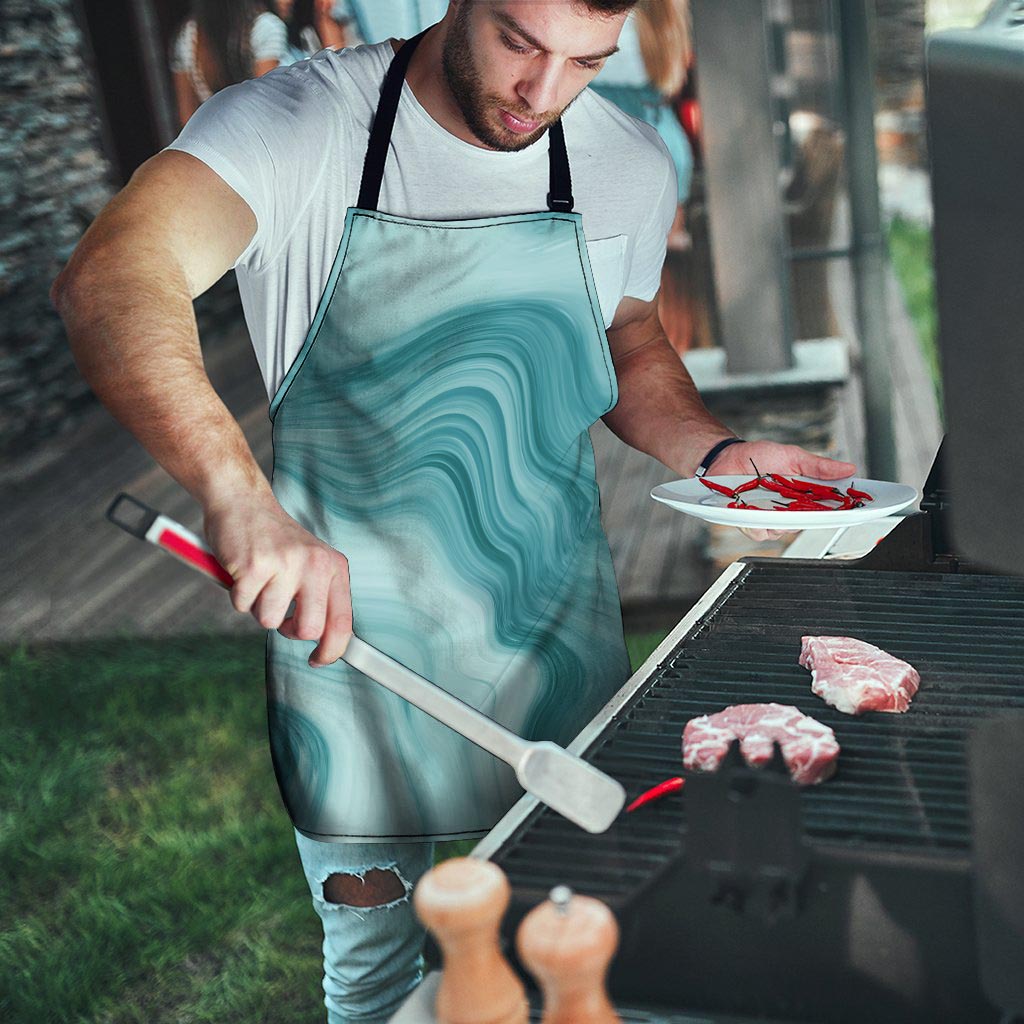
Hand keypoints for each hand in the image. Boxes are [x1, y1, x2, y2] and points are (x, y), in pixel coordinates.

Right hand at [203, 493, 352, 665]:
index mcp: (333, 566)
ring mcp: (285, 564)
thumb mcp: (310, 562)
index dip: (332, 650)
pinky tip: (243, 572)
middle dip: (289, 630)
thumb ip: (319, 597)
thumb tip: (325, 642)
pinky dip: (237, 595)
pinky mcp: (254, 566)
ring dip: (258, 607)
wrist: (243, 502)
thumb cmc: (274, 540)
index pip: (342, 621)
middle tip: (279, 611)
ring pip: (269, 621)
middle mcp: (314, 564)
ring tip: (259, 580)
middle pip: (308, 629)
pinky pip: (242, 605)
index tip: (319, 659)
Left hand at [707, 440, 856, 542]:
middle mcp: (790, 510)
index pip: (829, 508)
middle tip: (804, 502)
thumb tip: (848, 468)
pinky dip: (757, 522)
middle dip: (809, 516)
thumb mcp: (793, 456)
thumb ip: (819, 466)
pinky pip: (760, 532)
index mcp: (804, 495)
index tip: (856, 509)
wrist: (727, 458)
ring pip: (784, 531)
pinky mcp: (751, 523)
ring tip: (770, 499)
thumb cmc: (759, 457)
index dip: (843, 511)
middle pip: (808, 523)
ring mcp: (770, 518)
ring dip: (779, 518)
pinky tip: (752, 508)